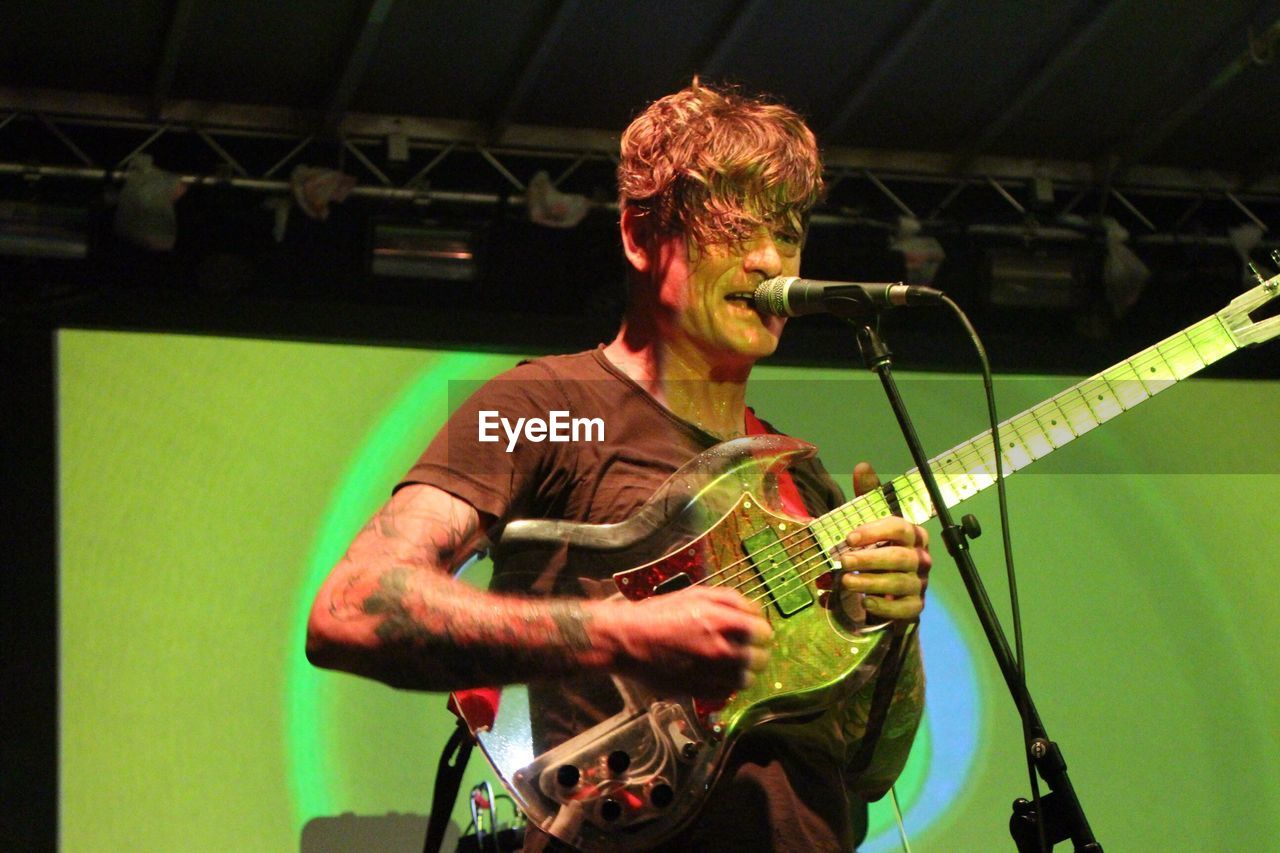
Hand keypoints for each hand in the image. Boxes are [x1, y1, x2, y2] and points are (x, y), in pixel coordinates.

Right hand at [595, 586, 772, 700]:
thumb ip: (731, 601)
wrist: (628, 640)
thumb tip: (754, 612)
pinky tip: (713, 672)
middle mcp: (720, 650)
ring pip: (746, 679)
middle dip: (754, 652)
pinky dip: (725, 684)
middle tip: (743, 647)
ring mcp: (710, 674)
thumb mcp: (696, 594)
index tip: (754, 632)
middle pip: (759, 659)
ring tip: (727, 661)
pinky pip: (726, 693)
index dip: (760, 631)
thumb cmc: (659, 614)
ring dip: (742, 670)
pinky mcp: (699, 691)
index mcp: (722, 622)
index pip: (763, 633)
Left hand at [823, 462, 931, 621]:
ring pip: (899, 583)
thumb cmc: (880, 550)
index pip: (900, 528)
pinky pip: (903, 608)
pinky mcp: (915, 606)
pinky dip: (883, 606)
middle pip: (899, 557)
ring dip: (870, 582)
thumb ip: (868, 496)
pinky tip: (865, 602)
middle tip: (842, 560)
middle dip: (869, 559)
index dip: (875, 531)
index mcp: (913, 535)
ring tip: (845, 581)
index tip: (849, 537)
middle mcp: (921, 558)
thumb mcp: (872, 523)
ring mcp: (920, 583)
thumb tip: (863, 466)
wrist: (890, 592)